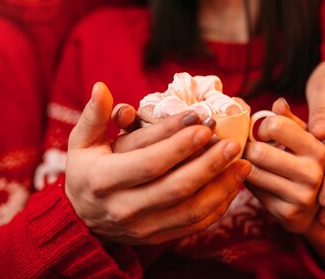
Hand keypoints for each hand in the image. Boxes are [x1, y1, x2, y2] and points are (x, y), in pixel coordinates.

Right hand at [65, 82, 251, 244]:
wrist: (81, 218)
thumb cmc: (85, 170)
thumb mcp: (81, 142)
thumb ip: (93, 116)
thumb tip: (101, 87)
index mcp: (103, 180)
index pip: (149, 163)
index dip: (179, 146)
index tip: (203, 125)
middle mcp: (123, 208)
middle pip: (176, 188)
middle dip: (208, 165)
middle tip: (232, 144)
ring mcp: (142, 228)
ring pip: (190, 210)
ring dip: (221, 187)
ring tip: (243, 164)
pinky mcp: (156, 238)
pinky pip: (193, 225)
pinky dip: (217, 207)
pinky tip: (231, 186)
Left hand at [244, 99, 324, 234]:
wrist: (315, 211)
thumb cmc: (303, 164)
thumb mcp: (302, 139)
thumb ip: (289, 120)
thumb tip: (278, 102)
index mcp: (317, 147)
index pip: (275, 125)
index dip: (261, 127)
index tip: (262, 133)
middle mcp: (313, 172)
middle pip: (259, 151)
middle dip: (249, 148)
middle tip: (250, 149)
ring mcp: (302, 195)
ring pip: (252, 171)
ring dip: (245, 164)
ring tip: (252, 162)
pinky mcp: (288, 213)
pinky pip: (253, 190)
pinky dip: (249, 182)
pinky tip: (258, 181)